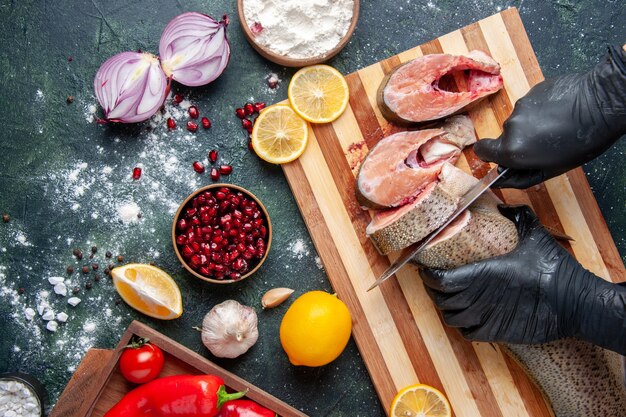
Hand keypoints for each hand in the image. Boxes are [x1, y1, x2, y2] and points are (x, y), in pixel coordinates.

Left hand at [420, 205, 625, 353]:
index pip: (440, 278)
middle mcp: (479, 297)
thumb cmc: (554, 269)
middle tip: (433, 278)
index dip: (428, 274)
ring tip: (448, 296)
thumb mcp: (535, 234)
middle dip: (432, 288)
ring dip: (445, 307)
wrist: (576, 303)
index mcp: (483, 272)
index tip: (424, 266)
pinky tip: (465, 314)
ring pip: (449, 317)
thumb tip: (503, 204)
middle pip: (439, 298)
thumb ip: (517, 215)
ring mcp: (486, 317)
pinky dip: (461, 325)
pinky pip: (466, 333)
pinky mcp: (496, 333)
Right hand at [474, 46, 625, 188]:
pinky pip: (531, 106)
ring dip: (533, 126)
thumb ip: (521, 177)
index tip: (504, 156)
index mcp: (512, 148)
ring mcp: (521, 105)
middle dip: (520, 141)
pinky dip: (541, 111)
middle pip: (505, 136)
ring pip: (520, 121)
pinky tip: (560, 112)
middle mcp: (511, 126)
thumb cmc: (582, 143)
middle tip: (545, 144)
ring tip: (557, 127)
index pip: (481, 150)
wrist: (603, 103)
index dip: (490, 154)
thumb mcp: (551, 170)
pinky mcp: (533, 91)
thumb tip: (501, 180)